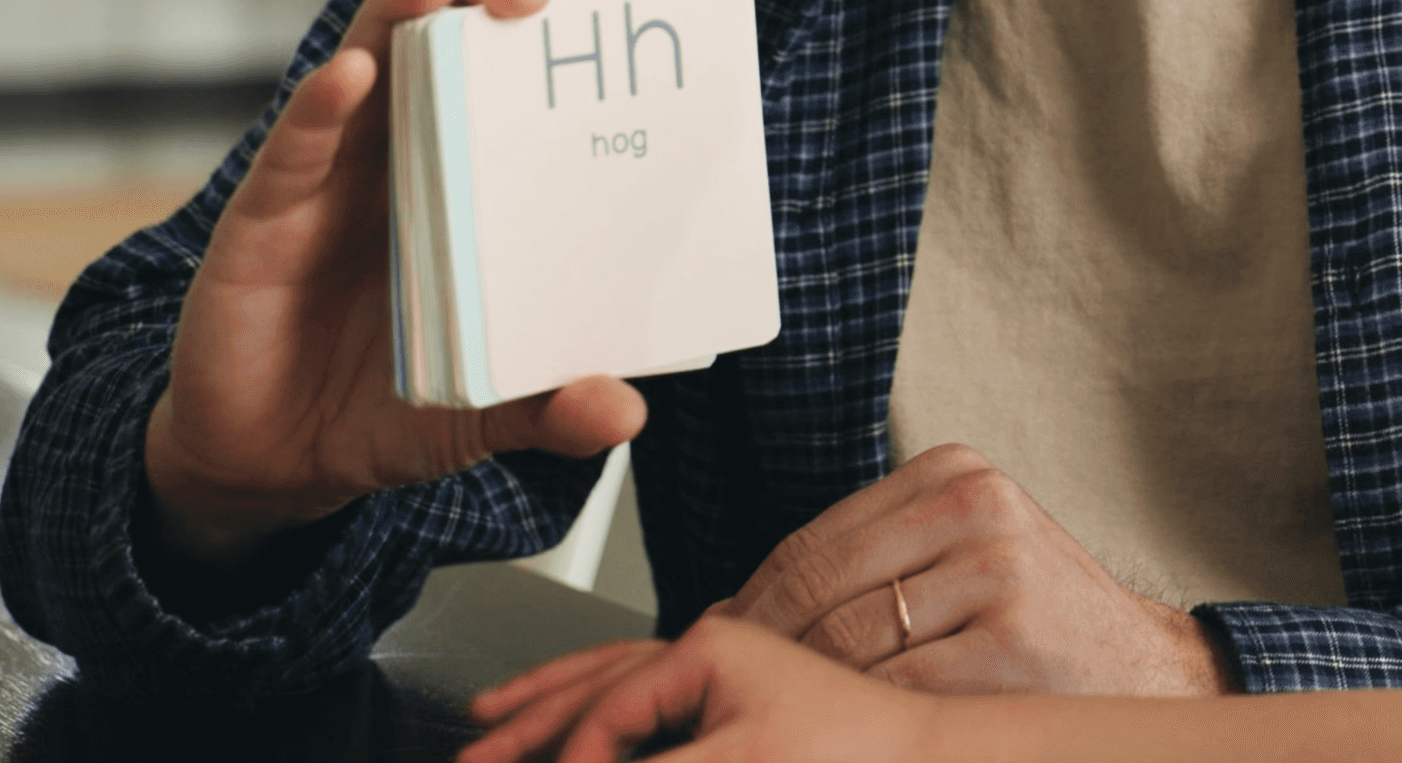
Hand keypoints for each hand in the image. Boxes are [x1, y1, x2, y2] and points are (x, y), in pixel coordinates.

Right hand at [142, 0, 648, 567]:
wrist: (272, 464)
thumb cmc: (384, 407)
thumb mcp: (481, 411)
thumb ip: (548, 409)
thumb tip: (625, 414)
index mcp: (467, 178)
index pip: (512, 65)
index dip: (551, 10)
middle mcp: (402, 154)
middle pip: (446, 32)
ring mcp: (332, 176)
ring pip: (367, 58)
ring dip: (404, 7)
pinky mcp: (265, 216)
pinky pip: (297, 145)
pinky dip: (322, 104)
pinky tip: (352, 75)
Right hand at [462, 617, 930, 762]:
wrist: (932, 757)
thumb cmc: (856, 753)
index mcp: (708, 649)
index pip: (607, 711)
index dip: (576, 756)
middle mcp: (711, 649)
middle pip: (593, 684)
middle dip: (524, 722)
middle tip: (469, 752)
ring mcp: (723, 672)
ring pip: (615, 683)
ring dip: (551, 707)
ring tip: (488, 721)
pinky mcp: (739, 701)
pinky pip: (649, 695)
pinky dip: (606, 707)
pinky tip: (584, 724)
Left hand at [717, 443, 1236, 694]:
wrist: (1146, 668)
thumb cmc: (1037, 621)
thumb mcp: (965, 554)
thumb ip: (876, 562)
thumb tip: (739, 611)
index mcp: (954, 472)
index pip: (812, 541)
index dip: (748, 604)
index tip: (710, 649)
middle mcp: (976, 504)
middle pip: (818, 585)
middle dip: (757, 650)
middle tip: (720, 696)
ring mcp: (997, 570)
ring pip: (846, 639)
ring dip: (795, 689)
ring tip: (773, 718)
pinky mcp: (1010, 642)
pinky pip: (895, 689)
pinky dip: (854, 718)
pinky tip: (842, 734)